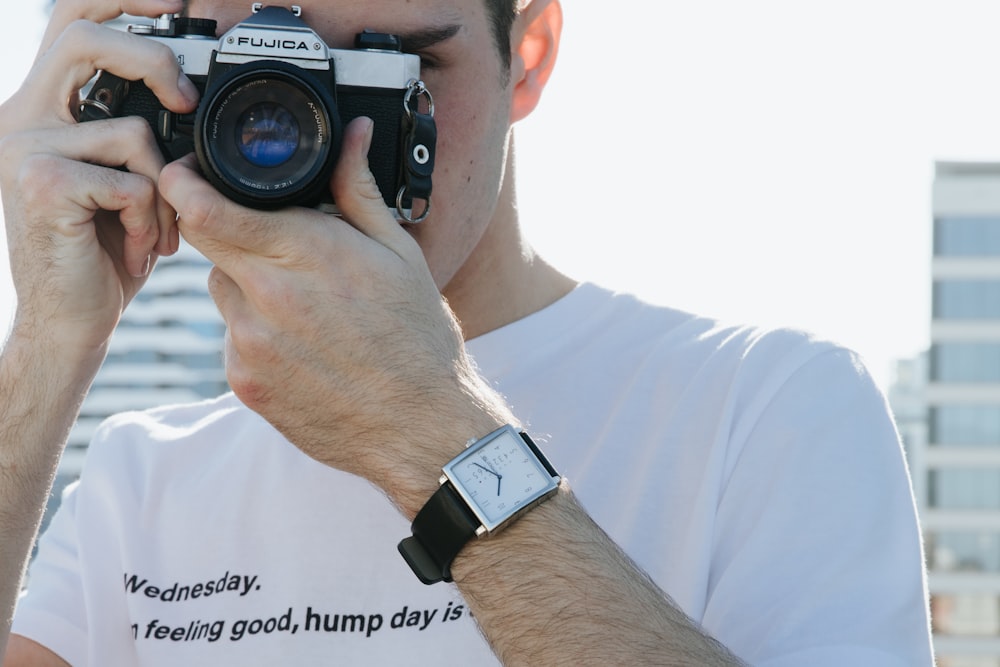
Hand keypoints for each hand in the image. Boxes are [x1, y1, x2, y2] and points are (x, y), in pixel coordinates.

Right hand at [0, 0, 197, 356]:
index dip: (121, 0)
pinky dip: (149, 220)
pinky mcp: (38, 183)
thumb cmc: (105, 252)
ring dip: (164, 192)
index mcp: (43, 111)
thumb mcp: (126, 182)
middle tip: (184, 100)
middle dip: (151, 60)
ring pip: (131, 133)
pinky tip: (134, 247)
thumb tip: (186, 102)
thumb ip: (139, 137)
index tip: (175, 2)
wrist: (72, 320)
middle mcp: (21, 119)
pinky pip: (131, 181)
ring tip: (153, 231)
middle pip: (85, 40)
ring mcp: (22, 148)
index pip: (72, 25)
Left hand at [160, 117, 509, 509]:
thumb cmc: (418, 338)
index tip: (189, 175)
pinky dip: (255, 329)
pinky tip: (301, 343)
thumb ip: (358, 189)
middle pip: (202, 239)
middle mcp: (267, 297)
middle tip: (264, 236)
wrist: (419, 427)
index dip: (184, 183)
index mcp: (307, 253)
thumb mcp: (399, 253)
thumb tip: (352, 134)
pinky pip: (230, 337)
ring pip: (219, 288)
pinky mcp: (243, 383)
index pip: (203, 206)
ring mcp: (250, 345)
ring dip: (246, 281)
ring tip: (302, 301)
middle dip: (222, 225)